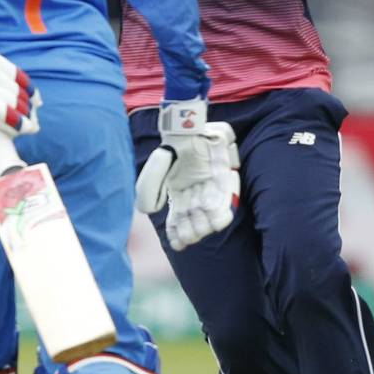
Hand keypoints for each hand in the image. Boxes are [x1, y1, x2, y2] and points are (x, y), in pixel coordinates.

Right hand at [135, 100, 239, 251]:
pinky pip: (225, 202)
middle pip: (194, 221)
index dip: (177, 235)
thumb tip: (149, 212)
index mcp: (177, 195)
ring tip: (204, 231)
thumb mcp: (155, 168)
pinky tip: (219, 222)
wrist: (188, 128)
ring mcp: (210, 189)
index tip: (178, 245)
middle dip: (192, 232)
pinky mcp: (223, 181)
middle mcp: (194, 195)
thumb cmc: (172, 148)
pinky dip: (222, 213)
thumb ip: (148, 188)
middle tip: (191, 237)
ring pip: (209, 215)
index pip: (177, 221)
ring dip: (207, 226)